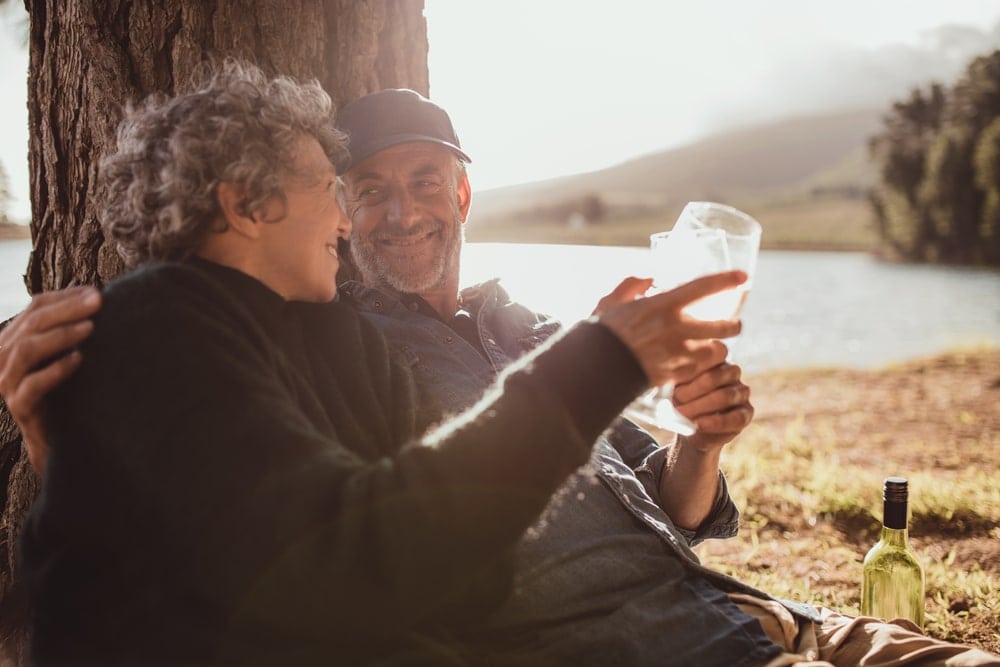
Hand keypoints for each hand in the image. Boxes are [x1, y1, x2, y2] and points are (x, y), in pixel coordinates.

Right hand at [0, 287, 101, 472]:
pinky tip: (80, 360)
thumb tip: (97, 294)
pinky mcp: (19, 407)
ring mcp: (7, 384)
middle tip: (98, 302)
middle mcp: (3, 358)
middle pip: (31, 325)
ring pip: (25, 351)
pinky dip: (56, 369)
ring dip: (60, 336)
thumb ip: (73, 326)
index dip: (64, 296)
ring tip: (90, 328)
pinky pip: (32, 385)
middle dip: (66, 310)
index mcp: (13, 339)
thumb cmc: (68, 388)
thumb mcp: (67, 351)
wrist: (60, 437)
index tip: (95, 292)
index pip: (34, 307)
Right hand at [595, 271, 744, 388]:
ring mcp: (678, 355)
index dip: (726, 281)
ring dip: (716, 350)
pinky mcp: (675, 375)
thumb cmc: (601, 334)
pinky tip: (692, 365)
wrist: (595, 370)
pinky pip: (699, 372)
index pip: (703, 288)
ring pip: (716, 352)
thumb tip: (649, 278)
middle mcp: (676, 329)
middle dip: (733, 326)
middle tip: (732, 325)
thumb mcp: (612, 302)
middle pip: (724, 327)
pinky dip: (699, 368)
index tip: (743, 277)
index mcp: (663, 306)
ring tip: (711, 348)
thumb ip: (632, 285)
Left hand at [673, 350, 753, 452]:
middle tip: (675, 399)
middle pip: (715, 376)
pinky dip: (715, 422)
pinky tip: (699, 424)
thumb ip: (674, 378)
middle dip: (693, 390)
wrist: (689, 428)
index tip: (673, 375)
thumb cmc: (679, 399)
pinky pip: (735, 417)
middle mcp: (731, 371)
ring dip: (700, 406)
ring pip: (725, 396)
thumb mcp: (672, 385)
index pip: (710, 353)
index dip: (692, 365)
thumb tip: (666, 375)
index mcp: (715, 357)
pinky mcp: (746, 413)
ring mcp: (741, 392)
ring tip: (682, 414)